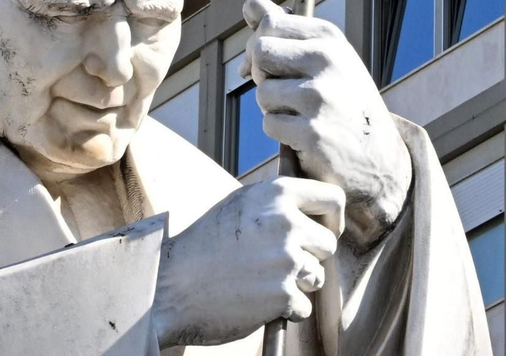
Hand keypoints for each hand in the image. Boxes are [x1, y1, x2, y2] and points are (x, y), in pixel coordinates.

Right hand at [153, 177, 344, 347]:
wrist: (172, 287)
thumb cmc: (203, 246)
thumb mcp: (239, 205)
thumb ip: (275, 202)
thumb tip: (308, 207)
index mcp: (276, 194)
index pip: (333, 198)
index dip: (332, 218)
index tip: (322, 231)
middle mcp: (286, 222)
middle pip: (329, 243)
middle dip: (310, 257)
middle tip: (278, 264)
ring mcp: (286, 259)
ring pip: (317, 276)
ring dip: (297, 284)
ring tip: (261, 281)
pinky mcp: (283, 294)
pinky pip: (303, 306)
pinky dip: (285, 310)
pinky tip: (258, 301)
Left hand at [241, 0, 412, 247]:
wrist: (380, 159)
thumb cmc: (345, 103)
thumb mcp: (327, 58)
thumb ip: (286, 30)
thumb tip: (250, 3)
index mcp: (330, 38)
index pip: (269, 24)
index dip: (260, 46)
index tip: (273, 64)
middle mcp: (328, 60)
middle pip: (260, 53)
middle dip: (263, 75)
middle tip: (285, 92)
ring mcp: (320, 96)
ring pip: (263, 92)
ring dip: (274, 108)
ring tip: (303, 115)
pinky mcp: (312, 132)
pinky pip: (269, 124)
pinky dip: (281, 133)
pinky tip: (305, 136)